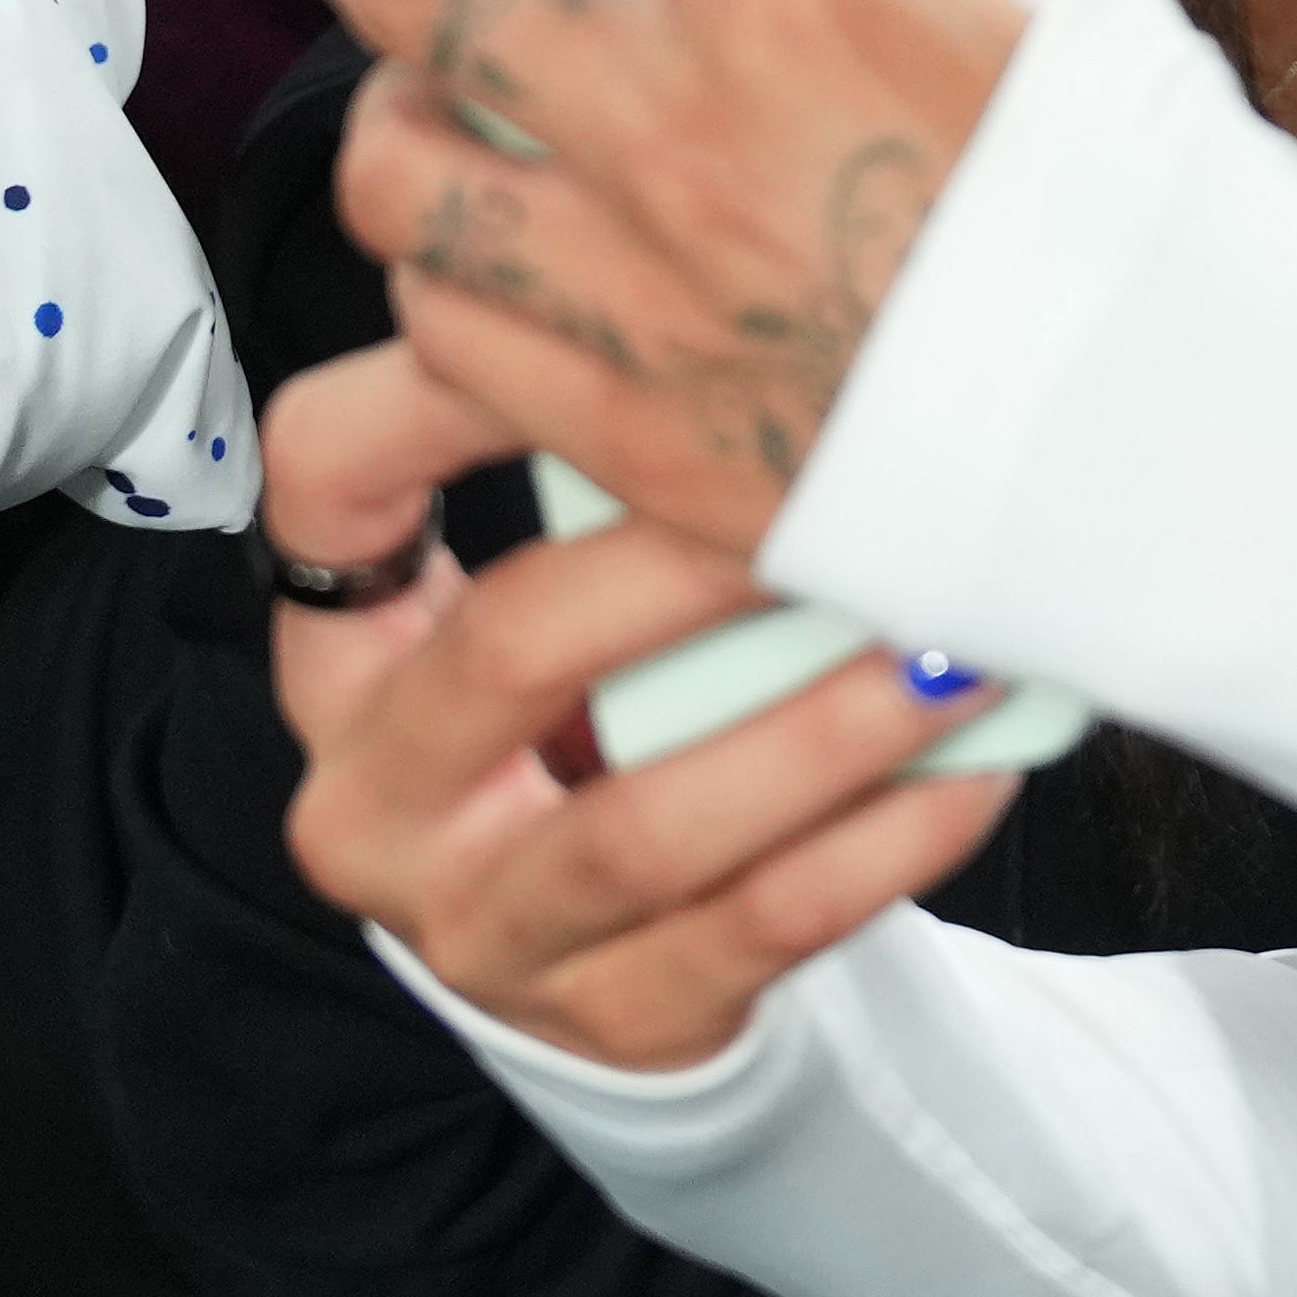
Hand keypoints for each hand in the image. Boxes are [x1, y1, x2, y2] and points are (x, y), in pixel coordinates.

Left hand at [242, 0, 1124, 551]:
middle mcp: (678, 130)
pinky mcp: (625, 430)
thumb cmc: (1143, 183)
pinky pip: (448, 339)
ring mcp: (633, 290)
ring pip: (403, 174)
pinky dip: (442, 280)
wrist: (1180, 456)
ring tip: (409, 79)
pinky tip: (482, 253)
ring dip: (386, 104)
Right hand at [266, 340, 1027, 1073]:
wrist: (637, 945)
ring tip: (943, 644)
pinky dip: (879, 845)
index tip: (598, 322)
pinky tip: (972, 766)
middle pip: (508, 651)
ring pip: (643, 826)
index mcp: (345, 661)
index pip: (324, 487)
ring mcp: (484, 935)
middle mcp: (374, 805)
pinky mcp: (615, 1022)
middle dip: (682, 568)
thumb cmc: (600, 711)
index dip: (425, 396)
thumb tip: (689, 275)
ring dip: (812, 731)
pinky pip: (757, 929)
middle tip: (837, 487)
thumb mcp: (557, 591)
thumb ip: (579, 443)